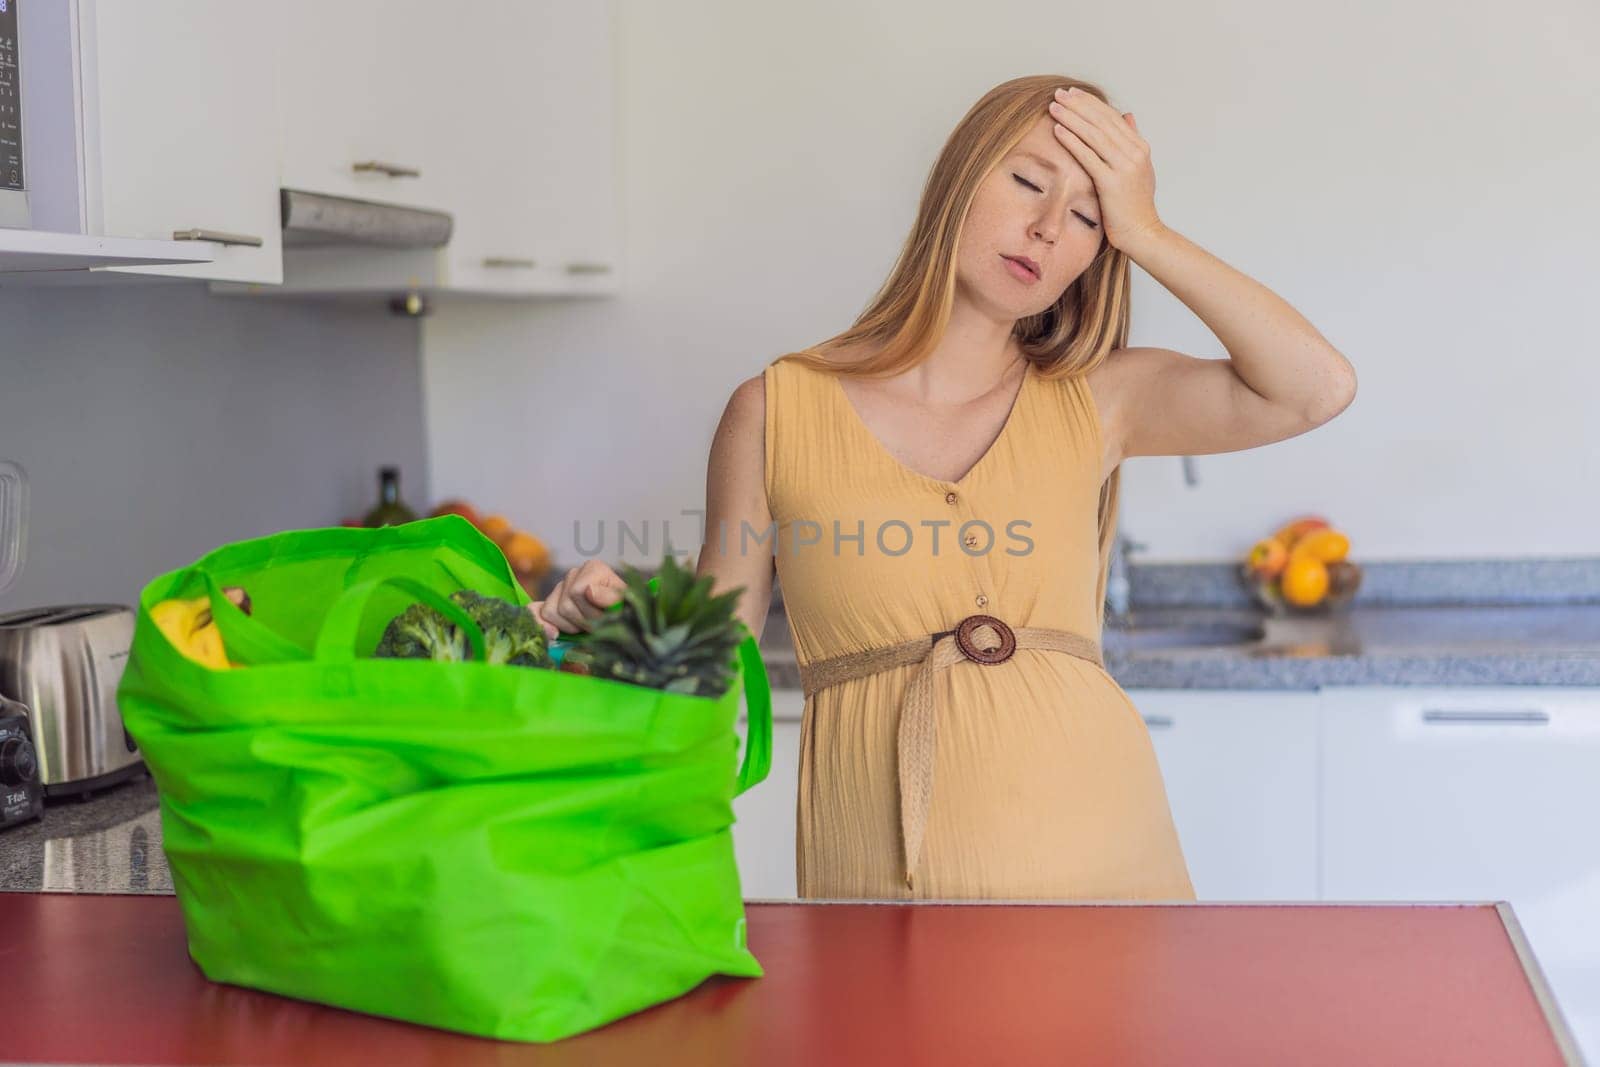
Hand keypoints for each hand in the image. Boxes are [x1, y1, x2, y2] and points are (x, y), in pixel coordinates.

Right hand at [525, 559, 625, 640]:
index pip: (577, 592)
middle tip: (598, 625)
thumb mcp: (625, 605)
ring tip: (586, 626)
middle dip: (583, 622)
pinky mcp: (548, 604)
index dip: (592, 612)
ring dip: (569, 626)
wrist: (623, 624)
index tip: (607, 618)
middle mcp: (573, 574)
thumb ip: (610, 597)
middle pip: (565, 605)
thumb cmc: (625, 613)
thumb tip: (589, 591)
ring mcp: (559, 589)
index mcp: (593, 568)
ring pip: (551, 612)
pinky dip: (542, 626)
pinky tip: (554, 634)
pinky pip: (535, 613)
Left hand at [1047, 87, 1162, 251]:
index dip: (1090, 102)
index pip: (1111, 117)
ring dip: (1072, 117)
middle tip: (1059, 93)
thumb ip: (1131, 140)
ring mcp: (1124, 167)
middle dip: (1078, 105)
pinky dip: (1072, 140)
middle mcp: (1134, 153)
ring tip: (1054, 106)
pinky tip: (1058, 129)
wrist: (1142, 233)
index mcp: (1139, 147)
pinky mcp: (1112, 182)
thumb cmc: (1135, 204)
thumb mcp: (1138, 168)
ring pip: (1094, 134)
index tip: (1072, 93)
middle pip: (1101, 121)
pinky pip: (1088, 156)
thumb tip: (1126, 115)